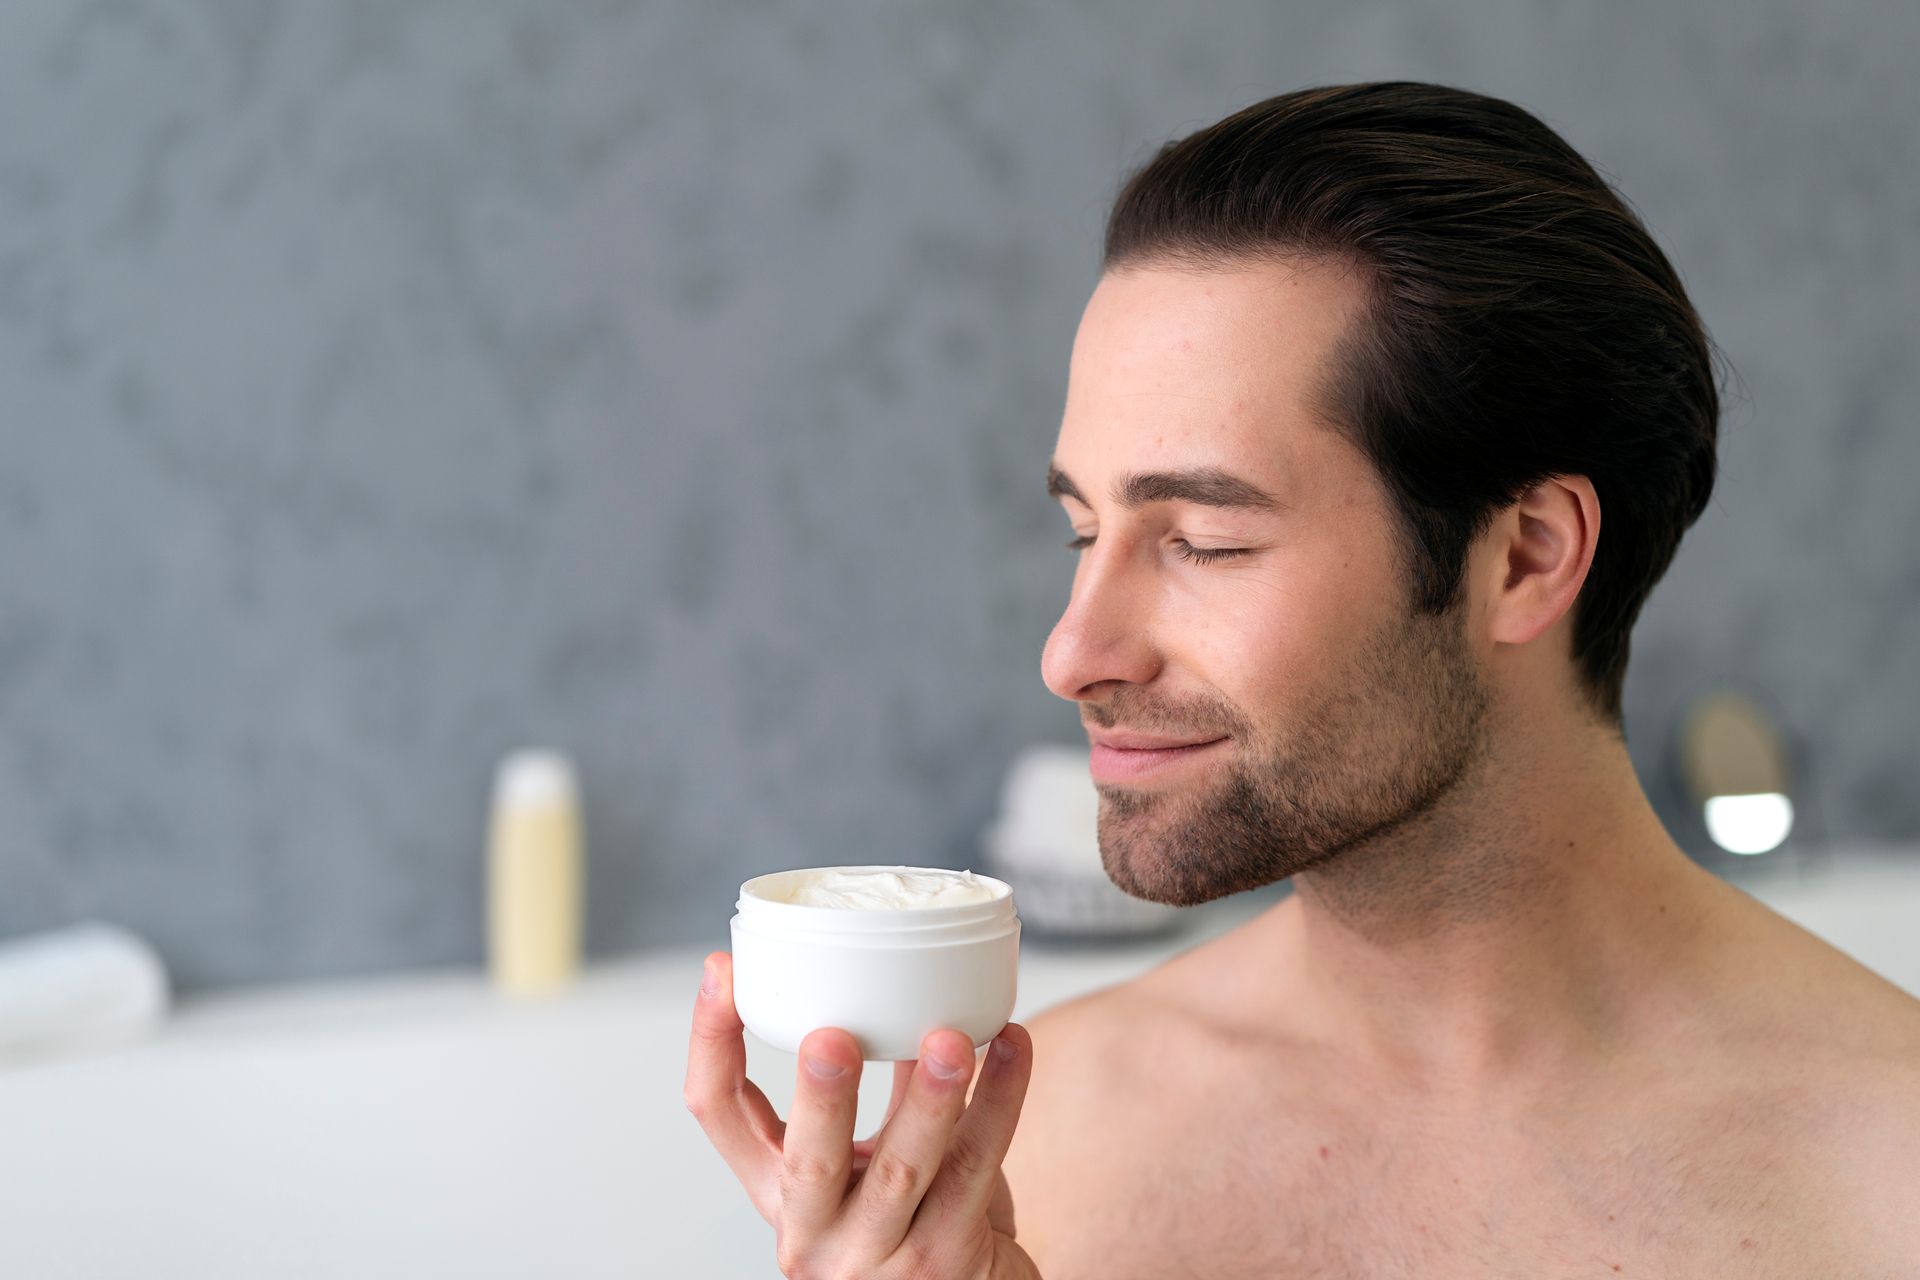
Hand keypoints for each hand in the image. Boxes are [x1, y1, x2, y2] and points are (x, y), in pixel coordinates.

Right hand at [685, 951, 1040, 1278]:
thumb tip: (900, 992)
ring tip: (950, 1039)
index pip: (719, 1115)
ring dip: (929, 1099)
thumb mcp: (873, 1166)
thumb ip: (885, 1094)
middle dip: (821, 1096)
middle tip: (831, 1038)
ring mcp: (879, 1256)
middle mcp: (814, 1232)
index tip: (721, 971)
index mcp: (780, 1192)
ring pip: (903, 1171)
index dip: (710, 1042)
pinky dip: (1000, 1102)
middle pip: (807, 1162)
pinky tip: (1015, 1047)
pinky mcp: (946, 1261)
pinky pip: (976, 1170)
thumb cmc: (916, 1230)